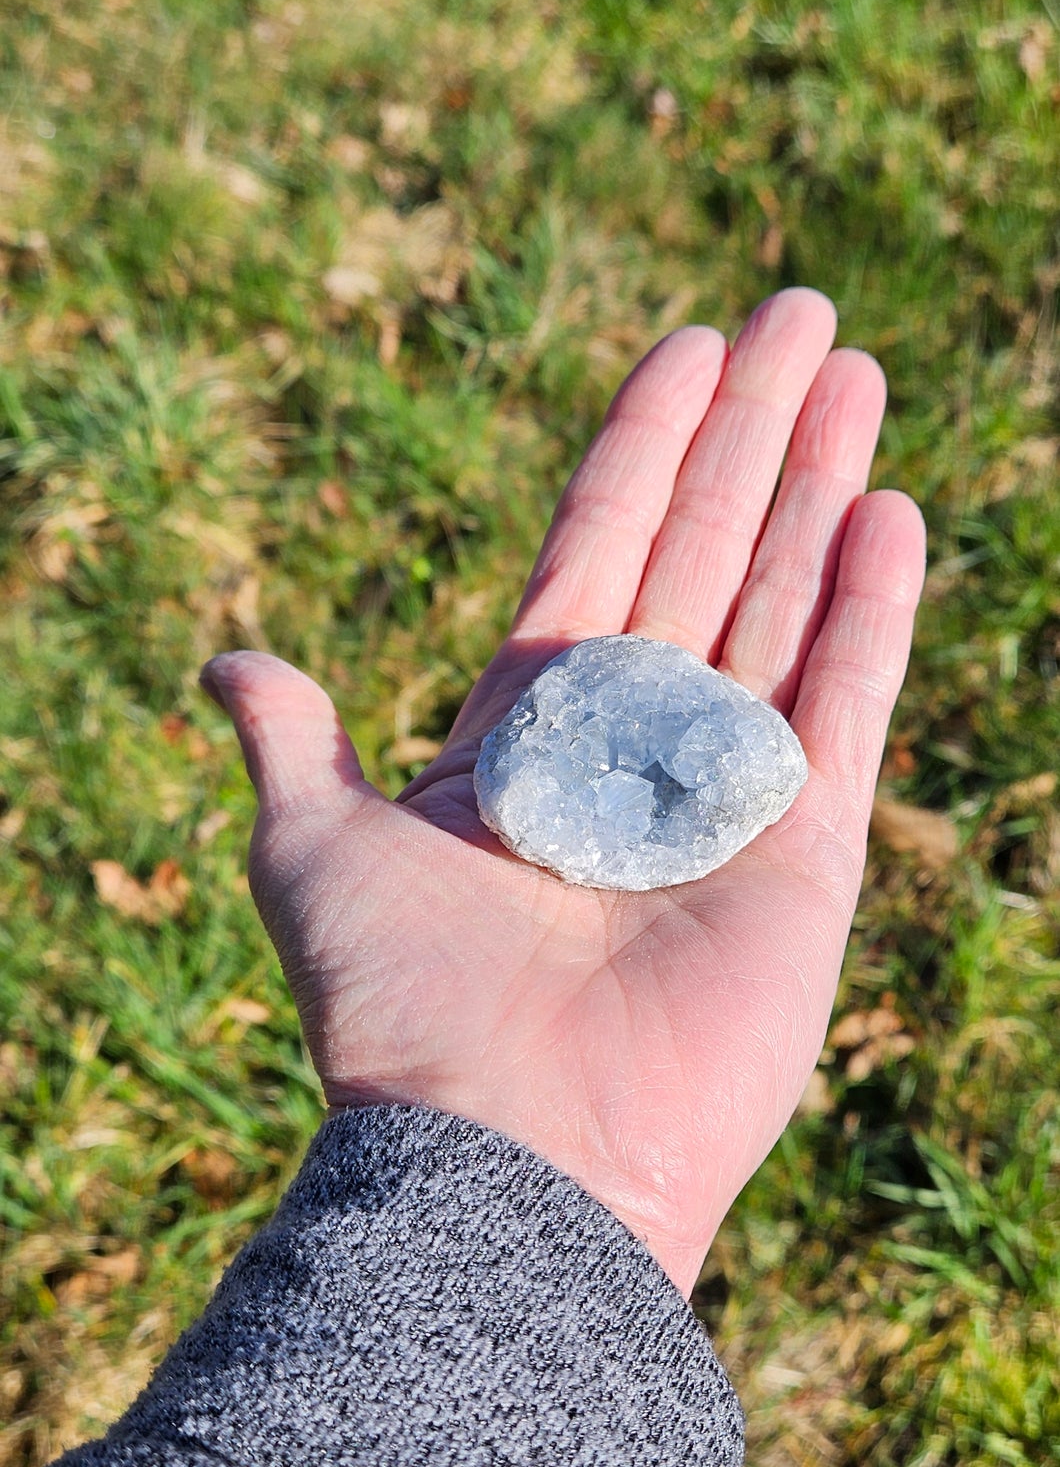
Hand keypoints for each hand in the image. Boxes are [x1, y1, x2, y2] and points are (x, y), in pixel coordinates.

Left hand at [203, 289, 924, 1296]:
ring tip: (855, 374)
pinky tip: (889, 511)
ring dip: (821, 486)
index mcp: (529, 725)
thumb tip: (227, 665)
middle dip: (755, 431)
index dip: (645, 444)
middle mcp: (636, 741)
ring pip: (784, 599)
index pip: (600, 544)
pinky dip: (870, 608)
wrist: (510, 1152)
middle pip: (708, 548)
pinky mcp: (805, 850)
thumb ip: (292, 745)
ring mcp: (727, 789)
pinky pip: (845, 701)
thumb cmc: (402, 1010)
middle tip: (803, 314)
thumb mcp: (314, 852)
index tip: (686, 345)